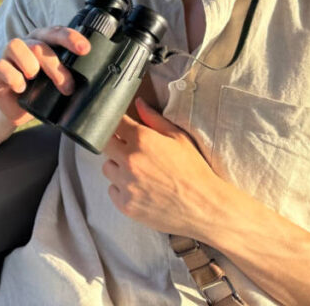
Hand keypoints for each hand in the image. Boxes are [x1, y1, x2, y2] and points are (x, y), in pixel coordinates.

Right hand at [0, 26, 89, 125]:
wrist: (16, 108)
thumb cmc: (41, 90)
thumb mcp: (59, 81)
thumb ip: (72, 73)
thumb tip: (95, 81)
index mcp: (45, 41)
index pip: (58, 32)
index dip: (71, 38)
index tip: (85, 49)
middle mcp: (27, 44)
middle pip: (40, 44)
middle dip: (56, 66)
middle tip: (68, 87)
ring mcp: (10, 55)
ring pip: (18, 47)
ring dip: (30, 64)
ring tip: (35, 78)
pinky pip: (2, 67)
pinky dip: (14, 77)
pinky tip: (21, 87)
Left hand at [102, 98, 227, 237]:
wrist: (204, 207)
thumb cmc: (194, 170)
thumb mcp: (179, 137)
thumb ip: (154, 119)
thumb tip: (139, 103)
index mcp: (142, 140)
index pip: (115, 123)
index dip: (118, 123)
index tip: (122, 127)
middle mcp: (130, 160)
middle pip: (105, 144)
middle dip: (115, 144)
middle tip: (131, 150)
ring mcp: (126, 184)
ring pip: (107, 168)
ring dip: (118, 167)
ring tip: (139, 172)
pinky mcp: (125, 204)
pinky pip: (112, 190)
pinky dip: (121, 188)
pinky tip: (139, 188)